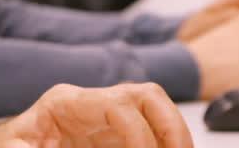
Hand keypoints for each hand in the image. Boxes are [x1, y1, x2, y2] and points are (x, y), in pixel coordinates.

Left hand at [0, 83, 192, 147]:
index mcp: (65, 103)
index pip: (119, 103)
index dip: (140, 133)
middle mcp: (90, 105)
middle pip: (146, 95)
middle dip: (171, 126)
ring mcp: (102, 122)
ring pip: (153, 112)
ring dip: (172, 136)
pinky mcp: (109, 140)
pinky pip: (145, 137)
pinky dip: (158, 146)